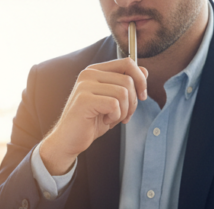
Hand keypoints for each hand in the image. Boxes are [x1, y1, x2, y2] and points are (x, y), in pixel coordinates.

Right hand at [38, 59, 147, 174]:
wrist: (69, 140)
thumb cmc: (90, 122)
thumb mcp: (113, 101)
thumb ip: (126, 85)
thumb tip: (145, 71)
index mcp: (95, 71)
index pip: (127, 63)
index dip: (140, 79)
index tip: (142, 95)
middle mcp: (88, 74)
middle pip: (128, 80)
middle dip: (133, 102)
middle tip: (124, 116)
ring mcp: (85, 86)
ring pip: (123, 93)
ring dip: (124, 111)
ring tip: (113, 119)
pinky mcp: (84, 100)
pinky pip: (114, 105)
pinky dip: (115, 117)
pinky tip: (105, 121)